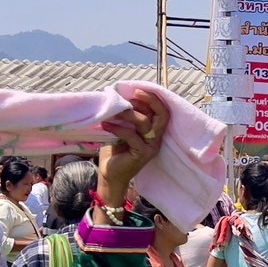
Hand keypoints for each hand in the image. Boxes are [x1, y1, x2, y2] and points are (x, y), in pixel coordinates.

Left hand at [97, 89, 170, 208]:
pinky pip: (132, 136)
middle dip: (149, 101)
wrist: (110, 175)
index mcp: (154, 131)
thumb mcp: (122, 130)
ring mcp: (151, 147)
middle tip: (132, 95)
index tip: (137, 90)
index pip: (162, 112)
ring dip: (127, 113)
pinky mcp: (142, 154)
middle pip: (162, 115)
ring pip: (145, 123)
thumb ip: (126, 117)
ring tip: (112, 111)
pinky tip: (105, 125)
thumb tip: (119, 97)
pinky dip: (118, 128)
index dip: (153, 99)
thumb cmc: (115, 151)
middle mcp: (156, 138)